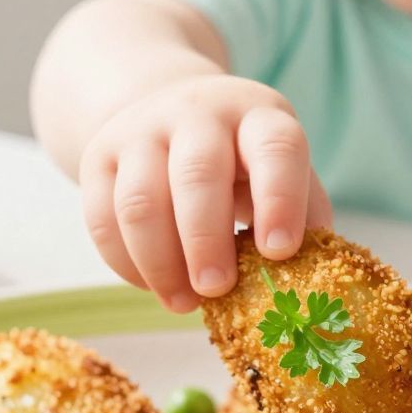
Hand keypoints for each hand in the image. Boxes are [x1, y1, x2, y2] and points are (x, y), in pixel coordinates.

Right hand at [80, 74, 331, 310]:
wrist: (166, 108)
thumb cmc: (239, 159)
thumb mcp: (277, 167)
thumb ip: (301, 211)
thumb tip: (313, 272)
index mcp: (257, 115)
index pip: (274, 148)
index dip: (280, 200)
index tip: (279, 252)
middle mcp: (197, 112)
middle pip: (197, 174)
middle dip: (206, 241)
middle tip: (216, 290)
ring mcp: (141, 131)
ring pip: (140, 201)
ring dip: (160, 263)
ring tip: (184, 303)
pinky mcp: (98, 157)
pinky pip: (103, 219)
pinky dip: (126, 263)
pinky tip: (153, 284)